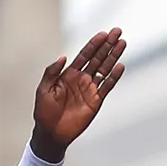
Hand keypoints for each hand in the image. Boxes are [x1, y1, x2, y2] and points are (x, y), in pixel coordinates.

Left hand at [28, 29, 127, 159]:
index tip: (103, 34)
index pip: (84, 55)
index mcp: (68, 74)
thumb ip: (52, 72)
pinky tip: (120, 66)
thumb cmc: (44, 112)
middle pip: (98, 58)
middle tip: (117, 32)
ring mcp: (90, 89)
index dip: (93, 44)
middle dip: (107, 45)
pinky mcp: (96, 101)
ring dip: (114, 56)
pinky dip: (114, 77)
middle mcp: (81, 79)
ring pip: (105, 69)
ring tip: (122, 43)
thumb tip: (63, 57)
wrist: (51, 133)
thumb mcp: (44, 89)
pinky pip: (107, 86)